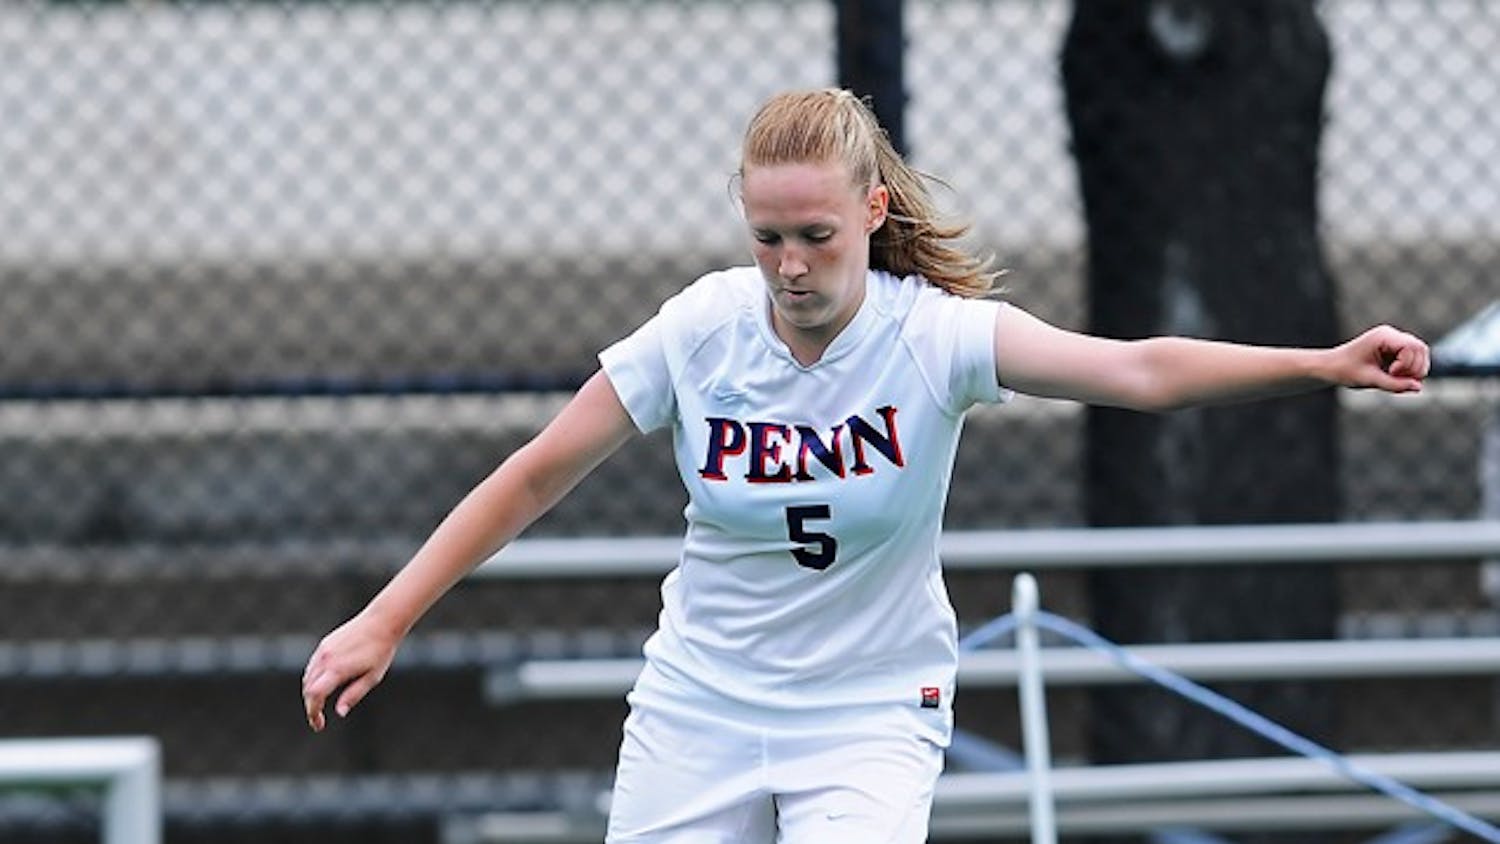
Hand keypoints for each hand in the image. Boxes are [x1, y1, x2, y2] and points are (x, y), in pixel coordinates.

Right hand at [301, 612, 400, 731]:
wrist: (381, 622)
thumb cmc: (380, 651)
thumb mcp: (372, 678)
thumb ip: (353, 695)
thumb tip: (339, 712)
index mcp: (337, 669)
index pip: (314, 695)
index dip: (312, 712)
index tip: (318, 724)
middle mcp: (326, 659)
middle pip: (308, 689)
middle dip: (311, 706)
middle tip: (319, 720)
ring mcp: (323, 650)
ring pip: (307, 677)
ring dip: (310, 693)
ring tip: (320, 705)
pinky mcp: (325, 644)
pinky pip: (312, 666)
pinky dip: (312, 679)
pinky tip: (322, 686)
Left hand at [1331, 325, 1429, 392]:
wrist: (1330, 366)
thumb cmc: (1344, 370)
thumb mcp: (1368, 379)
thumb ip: (1394, 384)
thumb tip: (1419, 387)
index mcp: (1383, 336)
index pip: (1412, 347)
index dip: (1406, 364)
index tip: (1390, 373)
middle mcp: (1392, 335)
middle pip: (1420, 349)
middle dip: (1413, 369)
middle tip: (1392, 378)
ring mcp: (1395, 341)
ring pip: (1421, 355)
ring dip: (1413, 371)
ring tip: (1392, 378)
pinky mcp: (1396, 350)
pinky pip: (1414, 360)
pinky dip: (1409, 371)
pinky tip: (1393, 377)